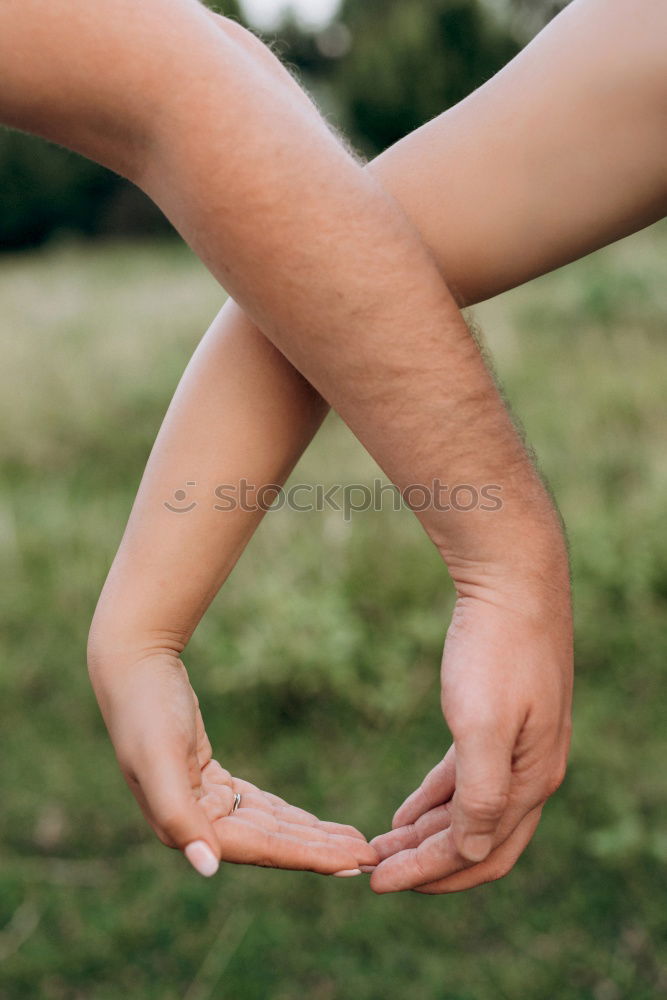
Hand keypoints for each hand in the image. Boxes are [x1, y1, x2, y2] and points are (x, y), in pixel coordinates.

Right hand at [88, 652, 376, 876]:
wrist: (132, 667)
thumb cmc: (146, 710)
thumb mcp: (158, 758)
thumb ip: (179, 816)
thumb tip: (207, 867)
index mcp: (183, 826)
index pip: (263, 848)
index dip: (311, 857)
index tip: (355, 861)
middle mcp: (194, 822)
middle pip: (272, 842)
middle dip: (320, 850)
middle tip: (369, 856)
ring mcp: (202, 801)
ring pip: (270, 826)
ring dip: (310, 836)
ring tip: (351, 842)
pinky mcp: (208, 779)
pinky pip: (258, 806)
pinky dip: (287, 816)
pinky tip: (313, 824)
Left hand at [369, 568, 572, 893]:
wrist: (512, 579)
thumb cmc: (497, 649)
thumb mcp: (484, 725)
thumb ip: (481, 795)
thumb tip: (470, 852)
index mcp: (532, 779)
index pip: (481, 852)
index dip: (430, 875)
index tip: (377, 883)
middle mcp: (532, 770)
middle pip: (479, 840)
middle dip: (428, 863)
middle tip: (375, 871)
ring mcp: (520, 744)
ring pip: (471, 810)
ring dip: (429, 834)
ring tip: (385, 847)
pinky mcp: (502, 719)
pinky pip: (468, 776)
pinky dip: (437, 798)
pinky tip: (408, 810)